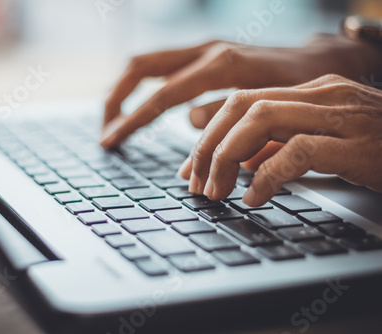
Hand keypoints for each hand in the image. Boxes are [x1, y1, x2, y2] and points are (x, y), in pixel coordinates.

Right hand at [101, 34, 381, 147]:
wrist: (321, 59)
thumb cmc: (300, 86)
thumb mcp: (270, 105)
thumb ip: (228, 113)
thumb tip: (190, 122)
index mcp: (221, 65)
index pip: (162, 95)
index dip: (133, 120)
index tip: (110, 140)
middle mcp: (206, 50)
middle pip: (141, 66)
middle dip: (116, 98)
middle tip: (106, 130)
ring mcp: (204, 49)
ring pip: (148, 63)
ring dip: (126, 91)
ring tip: (115, 122)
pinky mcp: (205, 55)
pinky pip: (164, 68)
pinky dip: (145, 89)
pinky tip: (142, 110)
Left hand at [178, 74, 381, 205]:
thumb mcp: (325, 144)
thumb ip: (282, 147)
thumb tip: (242, 164)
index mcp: (311, 91)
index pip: (241, 101)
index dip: (208, 134)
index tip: (191, 168)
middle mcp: (321, 95)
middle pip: (241, 106)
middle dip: (208, 146)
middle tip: (195, 183)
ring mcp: (340, 115)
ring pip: (260, 120)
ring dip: (227, 158)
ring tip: (216, 191)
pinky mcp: (356, 144)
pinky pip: (297, 152)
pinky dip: (267, 176)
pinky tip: (254, 198)